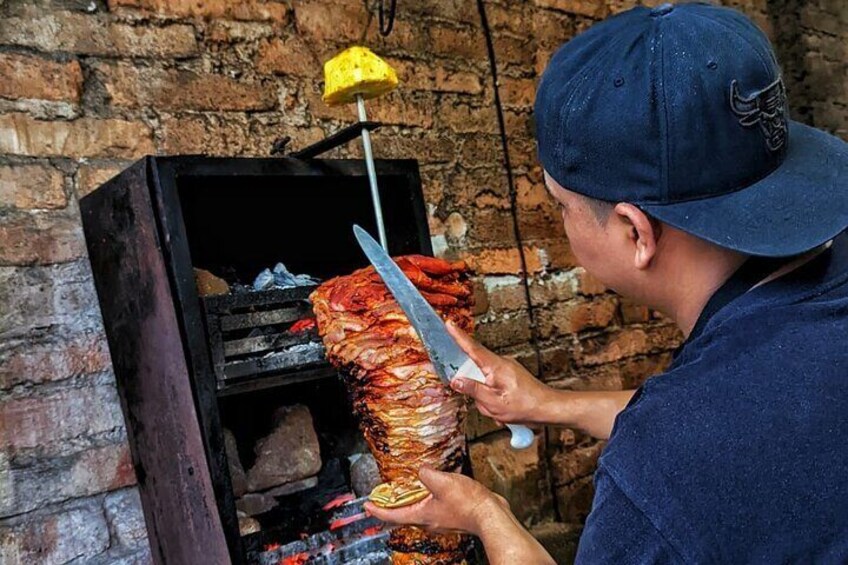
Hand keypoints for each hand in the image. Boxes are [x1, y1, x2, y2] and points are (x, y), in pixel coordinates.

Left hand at [363, 465, 506, 535]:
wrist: (491, 515)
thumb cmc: (467, 503)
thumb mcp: (441, 482)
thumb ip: (426, 474)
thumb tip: (421, 471)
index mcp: (422, 515)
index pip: (393, 515)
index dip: (378, 510)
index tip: (367, 506)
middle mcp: (429, 521)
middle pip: (404, 514)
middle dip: (393, 505)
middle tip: (384, 495)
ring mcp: (441, 520)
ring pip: (419, 511)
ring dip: (410, 501)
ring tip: (406, 489)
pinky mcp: (452, 516)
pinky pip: (433, 507)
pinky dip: (427, 498)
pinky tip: (433, 488)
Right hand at [446, 322, 550, 424]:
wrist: (548, 408)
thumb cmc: (525, 406)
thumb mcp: (493, 403)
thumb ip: (472, 390)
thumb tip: (456, 381)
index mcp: (496, 366)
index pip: (472, 348)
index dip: (458, 336)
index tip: (449, 323)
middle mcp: (502, 363)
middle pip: (476, 371)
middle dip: (478, 391)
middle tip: (487, 404)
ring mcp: (507, 368)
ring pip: (485, 382)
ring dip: (488, 399)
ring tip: (501, 411)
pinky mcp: (511, 375)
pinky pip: (494, 385)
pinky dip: (496, 399)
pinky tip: (505, 410)